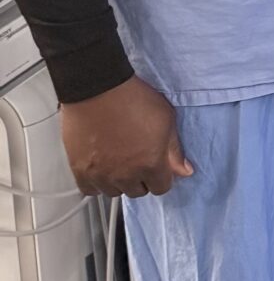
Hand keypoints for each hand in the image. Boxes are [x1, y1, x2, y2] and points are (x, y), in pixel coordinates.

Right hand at [60, 76, 192, 196]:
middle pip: (138, 191)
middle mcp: (126, 175)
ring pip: (114, 192)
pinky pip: (90, 190)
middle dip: (141, 179)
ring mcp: (102, 174)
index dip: (161, 176)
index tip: (157, 166)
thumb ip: (174, 150)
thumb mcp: (166, 119)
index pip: (161, 187)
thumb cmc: (132, 98)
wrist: (98, 88)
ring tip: (117, 162)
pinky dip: (96, 183)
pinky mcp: (80, 170)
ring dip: (118, 182)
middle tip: (137, 160)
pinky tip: (100, 168)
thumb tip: (185, 171)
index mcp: (151, 164)